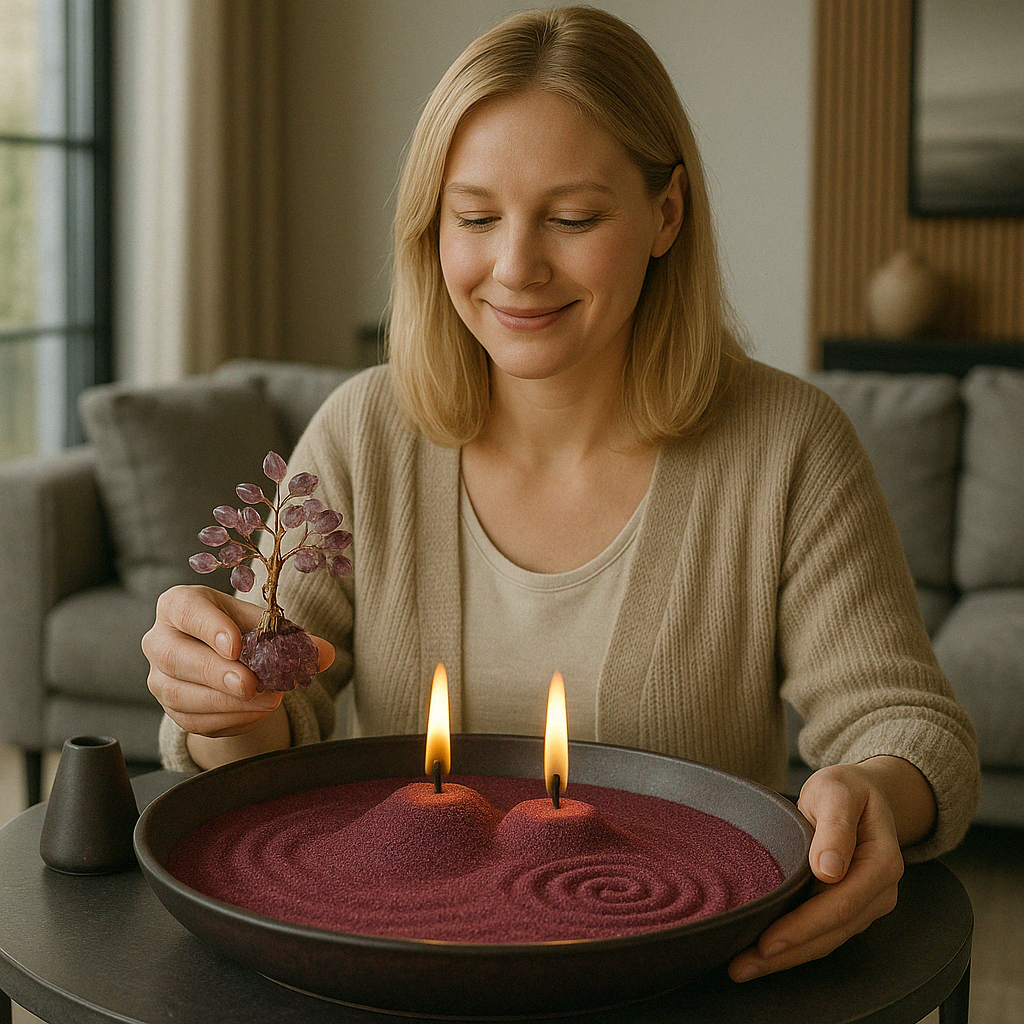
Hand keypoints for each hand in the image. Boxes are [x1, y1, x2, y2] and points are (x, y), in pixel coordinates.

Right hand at [142, 584, 334, 740]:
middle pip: (175, 657)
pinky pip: (194, 720)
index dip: (209, 628)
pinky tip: (257, 712)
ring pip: (180, 694)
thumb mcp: (264, 625)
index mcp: (180, 604)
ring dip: (226, 702)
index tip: (236, 645)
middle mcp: (160, 639)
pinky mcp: (172, 710)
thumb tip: (324, 653)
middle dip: (215, 673)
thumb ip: (293, 636)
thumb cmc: (242, 630)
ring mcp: (160, 678)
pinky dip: (228, 719)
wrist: (226, 659)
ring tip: (266, 700)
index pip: (186, 610)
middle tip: (249, 684)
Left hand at [728, 758, 931, 981]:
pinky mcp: (850, 907)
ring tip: (743, 967)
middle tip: (742, 966)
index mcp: (882, 861)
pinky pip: (823, 932)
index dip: (804, 926)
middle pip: (833, 931)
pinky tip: (765, 954)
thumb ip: (835, 826)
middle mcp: (880, 890)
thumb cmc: (847, 789)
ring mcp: (867, 903)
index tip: (768, 941)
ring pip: (827, 939)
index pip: (841, 904)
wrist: (863, 793)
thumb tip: (829, 870)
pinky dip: (795, 946)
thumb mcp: (837, 791)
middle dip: (787, 953)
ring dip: (787, 957)